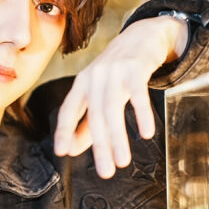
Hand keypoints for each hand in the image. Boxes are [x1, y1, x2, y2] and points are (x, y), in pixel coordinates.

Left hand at [54, 16, 187, 177]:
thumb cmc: (118, 72)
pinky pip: (138, 93)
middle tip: (106, 172)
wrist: (144, 35)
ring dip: (118, 137)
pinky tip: (147, 133)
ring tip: (123, 161)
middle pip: (95, 116)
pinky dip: (142, 114)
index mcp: (82, 84)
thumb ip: (86, 122)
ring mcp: (114, 71)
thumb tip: (71, 150)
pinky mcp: (135, 67)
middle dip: (100, 146)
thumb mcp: (99, 94)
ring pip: (113, 109)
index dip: (64, 130)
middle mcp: (94, 77)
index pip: (68, 110)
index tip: (62, 152)